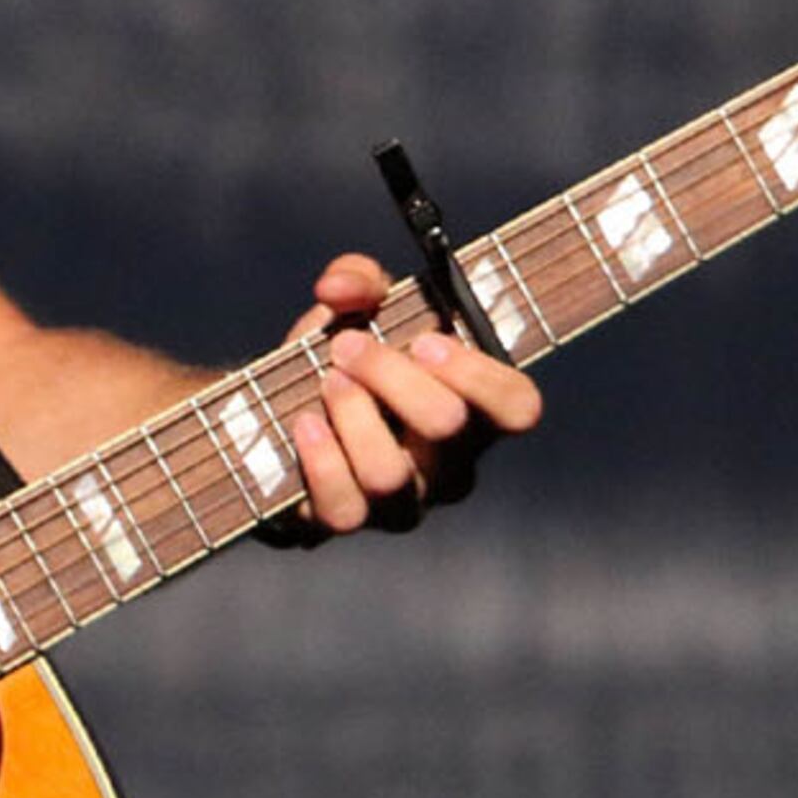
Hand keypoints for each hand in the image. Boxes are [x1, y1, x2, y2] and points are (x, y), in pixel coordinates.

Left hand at [277, 251, 541, 534]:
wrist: (279, 414)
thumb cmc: (342, 358)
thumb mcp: (356, 307)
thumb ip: (359, 278)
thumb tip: (341, 287)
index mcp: (474, 409)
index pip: (518, 407)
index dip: (478, 374)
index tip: (424, 340)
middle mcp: (449, 464)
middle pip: (446, 425)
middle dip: (390, 373)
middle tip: (347, 346)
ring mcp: (402, 501)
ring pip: (391, 474)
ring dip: (352, 414)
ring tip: (327, 381)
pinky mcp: (349, 519)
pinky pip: (344, 508)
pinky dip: (320, 458)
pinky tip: (305, 421)